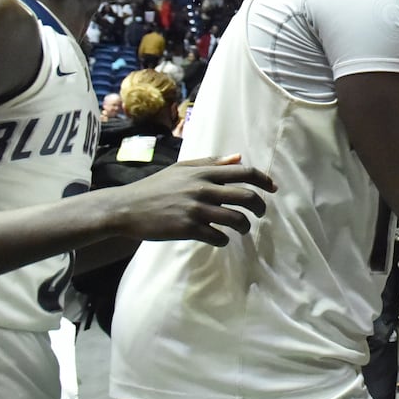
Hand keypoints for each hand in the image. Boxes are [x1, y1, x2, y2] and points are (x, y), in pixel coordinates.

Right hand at [109, 155, 274, 246]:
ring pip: (237, 219)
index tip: (273, 188)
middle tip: (260, 213)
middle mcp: (203, 189)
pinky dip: (224, 240)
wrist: (126, 208)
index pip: (244, 172)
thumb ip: (210, 163)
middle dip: (260, 207)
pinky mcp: (188, 228)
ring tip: (243, 229)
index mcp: (203, 172)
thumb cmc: (155, 187)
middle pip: (247, 196)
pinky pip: (218, 236)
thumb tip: (238, 158)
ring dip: (245, 226)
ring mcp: (196, 209)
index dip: (264, 180)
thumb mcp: (182, 169)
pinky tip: (221, 239)